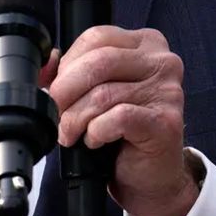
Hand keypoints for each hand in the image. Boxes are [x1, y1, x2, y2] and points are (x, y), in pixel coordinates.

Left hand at [42, 26, 198, 215]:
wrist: (150, 178)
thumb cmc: (123, 133)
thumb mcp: (95, 93)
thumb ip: (71, 72)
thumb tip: (47, 61)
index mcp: (146, 44)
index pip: (98, 36)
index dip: (69, 63)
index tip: (59, 88)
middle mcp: (163, 62)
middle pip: (100, 61)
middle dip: (66, 90)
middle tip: (56, 112)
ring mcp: (168, 91)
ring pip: (104, 93)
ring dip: (77, 118)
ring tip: (72, 134)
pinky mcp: (166, 121)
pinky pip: (118, 117)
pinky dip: (97, 131)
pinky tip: (96, 140)